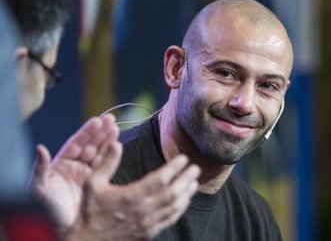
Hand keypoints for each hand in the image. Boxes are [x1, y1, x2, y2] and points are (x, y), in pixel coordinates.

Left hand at [30, 114, 118, 234]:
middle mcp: (75, 168)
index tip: (96, 120)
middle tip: (111, 119)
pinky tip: (117, 145)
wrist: (66, 229)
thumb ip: (40, 168)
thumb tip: (40, 148)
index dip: (86, 132)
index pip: (76, 143)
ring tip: (116, 128)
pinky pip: (106, 166)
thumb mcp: (39, 188)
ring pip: (99, 153)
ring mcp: (87, 175)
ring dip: (107, 140)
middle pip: (90, 145)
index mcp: (61, 165)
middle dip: (100, 132)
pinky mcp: (97, 183)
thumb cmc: (47, 211)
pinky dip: (112, 155)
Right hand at [66, 146, 199, 240]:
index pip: (160, 179)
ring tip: (195, 182)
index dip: (174, 168)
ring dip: (187, 194)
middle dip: (186, 179)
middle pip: (172, 193)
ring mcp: (148, 223)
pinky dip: (181, 209)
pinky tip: (185, 200)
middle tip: (196, 168)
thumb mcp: (92, 184)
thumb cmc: (90, 211)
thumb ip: (106, 163)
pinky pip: (170, 219)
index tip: (183, 158)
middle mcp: (143, 210)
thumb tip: (115, 143)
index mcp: (131, 196)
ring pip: (174, 207)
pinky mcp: (149, 233)